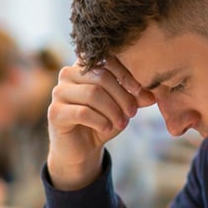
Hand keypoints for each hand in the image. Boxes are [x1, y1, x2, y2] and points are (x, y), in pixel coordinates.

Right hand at [47, 59, 155, 190]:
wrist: (82, 148)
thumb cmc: (102, 120)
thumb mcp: (122, 107)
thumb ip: (136, 97)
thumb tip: (152, 95)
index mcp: (84, 66)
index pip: (106, 59)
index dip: (125, 74)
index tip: (139, 92)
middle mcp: (68, 74)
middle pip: (101, 76)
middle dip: (122, 96)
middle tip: (133, 112)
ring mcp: (58, 92)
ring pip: (92, 93)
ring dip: (113, 110)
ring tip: (122, 123)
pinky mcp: (54, 112)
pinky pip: (82, 112)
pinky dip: (100, 121)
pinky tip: (107, 128)